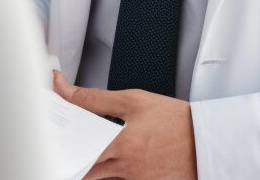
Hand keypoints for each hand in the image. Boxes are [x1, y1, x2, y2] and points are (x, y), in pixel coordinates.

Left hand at [54, 71, 197, 179]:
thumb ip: (95, 98)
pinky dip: (113, 175)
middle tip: (65, 150)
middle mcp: (125, 169)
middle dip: (74, 162)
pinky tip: (116, 162)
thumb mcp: (135, 100)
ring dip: (93, 169)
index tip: (50, 141)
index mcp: (120, 145)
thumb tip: (64, 87)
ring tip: (94, 153)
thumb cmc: (176, 120)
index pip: (76, 153)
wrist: (208, 142)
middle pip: (85, 172)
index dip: (60, 149)